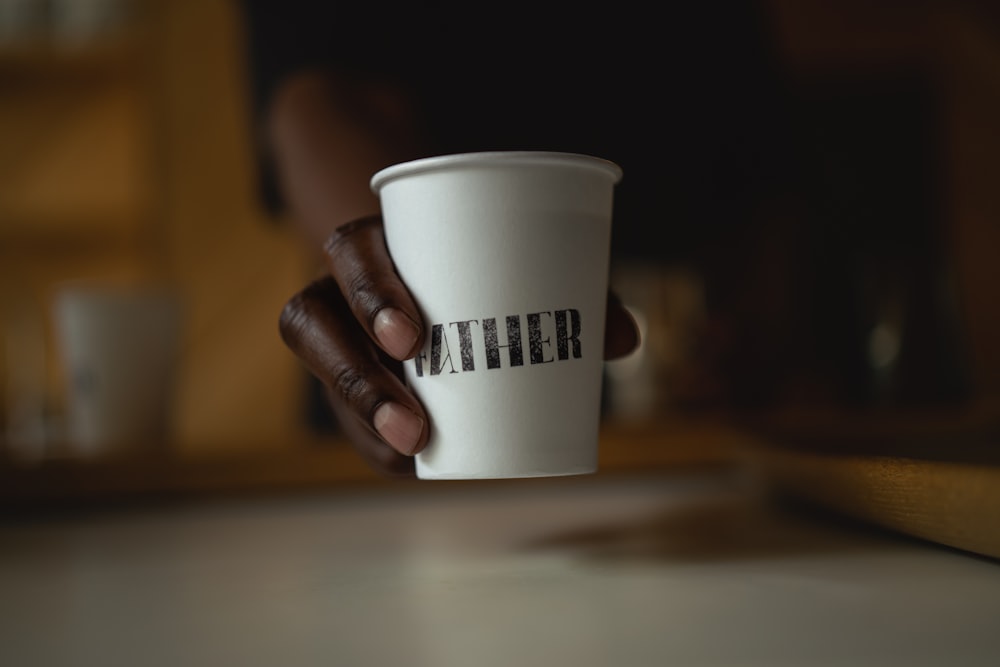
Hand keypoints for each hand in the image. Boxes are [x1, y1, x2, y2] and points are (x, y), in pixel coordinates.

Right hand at [279, 215, 640, 477]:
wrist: (435, 280)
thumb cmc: (484, 270)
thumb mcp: (524, 270)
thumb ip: (573, 293)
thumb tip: (625, 336)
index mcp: (379, 243)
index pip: (352, 253)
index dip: (371, 293)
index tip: (414, 341)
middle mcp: (340, 286)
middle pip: (314, 321)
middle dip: (358, 378)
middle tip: (417, 426)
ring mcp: (335, 335)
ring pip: (321, 373)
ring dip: (361, 418)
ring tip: (412, 452)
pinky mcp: (342, 379)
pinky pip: (341, 414)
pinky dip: (375, 441)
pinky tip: (410, 463)